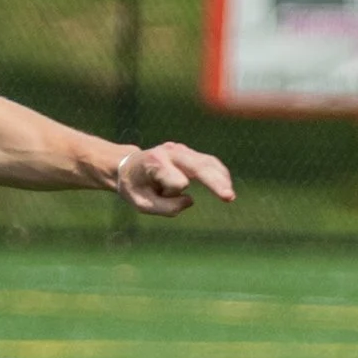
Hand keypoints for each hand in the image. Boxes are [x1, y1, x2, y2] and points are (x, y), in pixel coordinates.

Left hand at [115, 143, 234, 213]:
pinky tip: (226, 185)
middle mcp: (170, 152)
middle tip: (228, 197)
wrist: (129, 165)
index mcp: (155, 162)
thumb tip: (190, 200)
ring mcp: (181, 150)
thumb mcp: (141, 204)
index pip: (177, 182)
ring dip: (221, 179)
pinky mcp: (190, 153)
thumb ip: (164, 208)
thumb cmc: (135, 187)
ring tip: (229, 196)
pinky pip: (209, 162)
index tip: (158, 195)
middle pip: (198, 166)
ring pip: (207, 162)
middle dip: (214, 182)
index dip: (172, 195)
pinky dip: (219, 173)